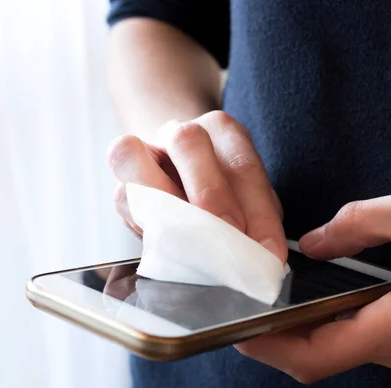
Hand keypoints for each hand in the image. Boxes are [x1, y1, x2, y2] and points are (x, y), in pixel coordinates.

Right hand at [107, 111, 286, 261]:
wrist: (183, 176)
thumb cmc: (227, 189)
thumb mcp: (252, 198)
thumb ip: (259, 218)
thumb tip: (265, 255)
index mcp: (221, 130)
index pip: (243, 164)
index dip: (258, 212)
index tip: (269, 251)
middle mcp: (178, 132)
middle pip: (187, 140)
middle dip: (210, 192)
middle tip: (229, 234)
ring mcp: (143, 152)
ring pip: (131, 152)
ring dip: (162, 198)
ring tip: (189, 238)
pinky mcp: (122, 184)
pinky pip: (121, 195)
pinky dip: (143, 222)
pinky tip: (169, 244)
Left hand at [235, 187, 390, 382]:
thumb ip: (357, 223)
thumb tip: (312, 242)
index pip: (314, 355)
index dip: (269, 346)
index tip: (236, 324)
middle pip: (313, 358)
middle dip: (270, 337)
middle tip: (239, 300)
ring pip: (327, 348)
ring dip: (291, 328)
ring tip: (262, 294)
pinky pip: (346, 334)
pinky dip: (316, 320)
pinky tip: (303, 292)